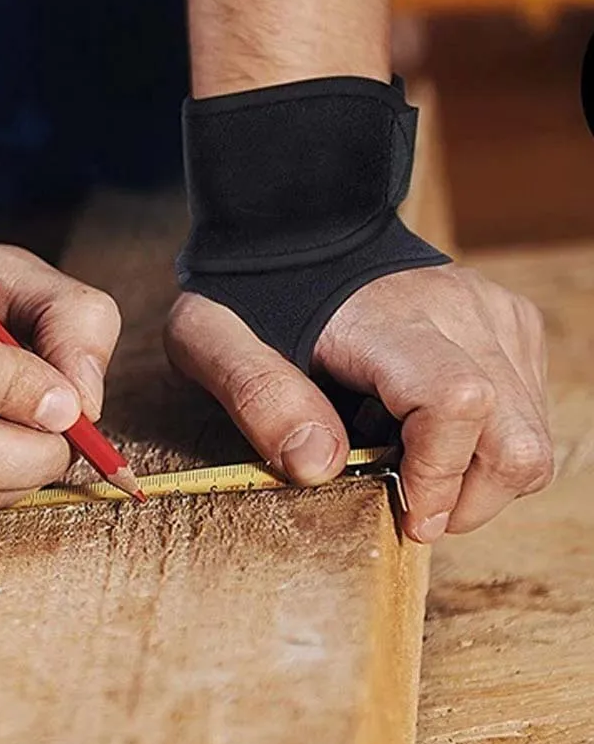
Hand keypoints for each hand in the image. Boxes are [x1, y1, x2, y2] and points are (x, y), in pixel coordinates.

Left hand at [165, 265, 552, 541]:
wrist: (299, 229)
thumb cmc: (249, 294)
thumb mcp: (212, 340)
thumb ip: (259, 397)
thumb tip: (318, 464)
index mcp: (385, 319)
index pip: (455, 402)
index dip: (438, 477)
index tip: (406, 514)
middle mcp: (458, 312)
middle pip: (515, 439)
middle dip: (469, 502)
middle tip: (412, 511)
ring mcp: (493, 315)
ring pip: (530, 437)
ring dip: (478, 480)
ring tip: (413, 467)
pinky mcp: (509, 326)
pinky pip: (529, 413)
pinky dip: (488, 446)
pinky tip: (427, 432)